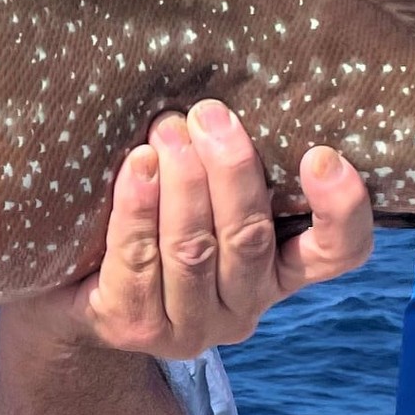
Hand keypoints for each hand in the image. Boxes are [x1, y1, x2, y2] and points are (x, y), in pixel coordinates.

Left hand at [4, 99, 372, 357]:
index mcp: (277, 269)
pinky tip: (136, 167)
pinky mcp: (132, 326)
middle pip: (249, 238)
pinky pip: (137, 263)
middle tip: (208, 114)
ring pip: (193, 250)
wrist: (75, 286)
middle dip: (231, 170)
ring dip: (182, 183)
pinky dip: (137, 210)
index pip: (335, 253)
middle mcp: (242, 305)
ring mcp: (188, 325)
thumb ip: (225, 159)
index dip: (340, 209)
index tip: (322, 154)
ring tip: (167, 129)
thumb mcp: (203, 190)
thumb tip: (226, 88)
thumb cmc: (153, 215)